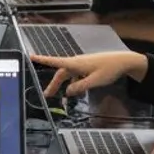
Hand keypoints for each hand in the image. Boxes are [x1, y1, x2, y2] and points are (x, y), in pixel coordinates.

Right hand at [31, 51, 147, 97]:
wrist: (123, 61)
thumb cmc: (109, 69)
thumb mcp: (94, 81)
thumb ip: (80, 87)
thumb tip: (68, 92)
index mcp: (76, 63)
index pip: (55, 61)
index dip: (42, 60)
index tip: (30, 57)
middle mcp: (76, 62)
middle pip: (61, 73)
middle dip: (53, 84)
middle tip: (47, 95)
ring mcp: (82, 64)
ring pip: (68, 75)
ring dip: (63, 85)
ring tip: (62, 97)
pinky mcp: (87, 67)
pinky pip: (75, 75)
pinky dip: (73, 83)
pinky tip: (76, 90)